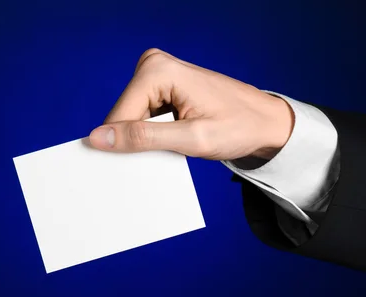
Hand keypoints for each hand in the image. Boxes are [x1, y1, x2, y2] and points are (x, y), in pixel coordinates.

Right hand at [88, 48, 293, 160]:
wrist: (266, 123)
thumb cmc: (239, 127)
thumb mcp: (192, 139)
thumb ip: (144, 138)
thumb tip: (99, 138)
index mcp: (158, 70)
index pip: (119, 116)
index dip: (125, 145)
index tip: (143, 162)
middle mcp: (154, 64)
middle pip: (124, 115)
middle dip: (140, 139)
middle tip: (171, 151)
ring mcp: (159, 74)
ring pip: (133, 118)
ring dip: (150, 137)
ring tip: (179, 143)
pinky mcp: (164, 87)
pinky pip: (146, 115)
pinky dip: (157, 132)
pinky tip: (178, 138)